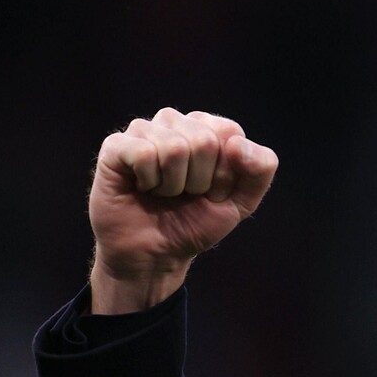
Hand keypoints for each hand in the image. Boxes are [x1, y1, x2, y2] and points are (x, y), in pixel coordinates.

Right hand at [88, 108, 278, 313]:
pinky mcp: (116, 145)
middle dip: (200, 181)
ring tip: (163, 192)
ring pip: (174, 147)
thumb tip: (237, 143)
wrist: (155, 253)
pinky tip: (142, 188)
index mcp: (208, 129)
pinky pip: (143, 153)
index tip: (212, 191)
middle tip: (185, 194)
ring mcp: (144, 130)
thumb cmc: (195, 223)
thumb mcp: (241, 201)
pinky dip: (149, 182)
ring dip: (173, 185)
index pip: (230, 134)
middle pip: (203, 140)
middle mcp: (176, 122)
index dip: (225, 173)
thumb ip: (260, 169)